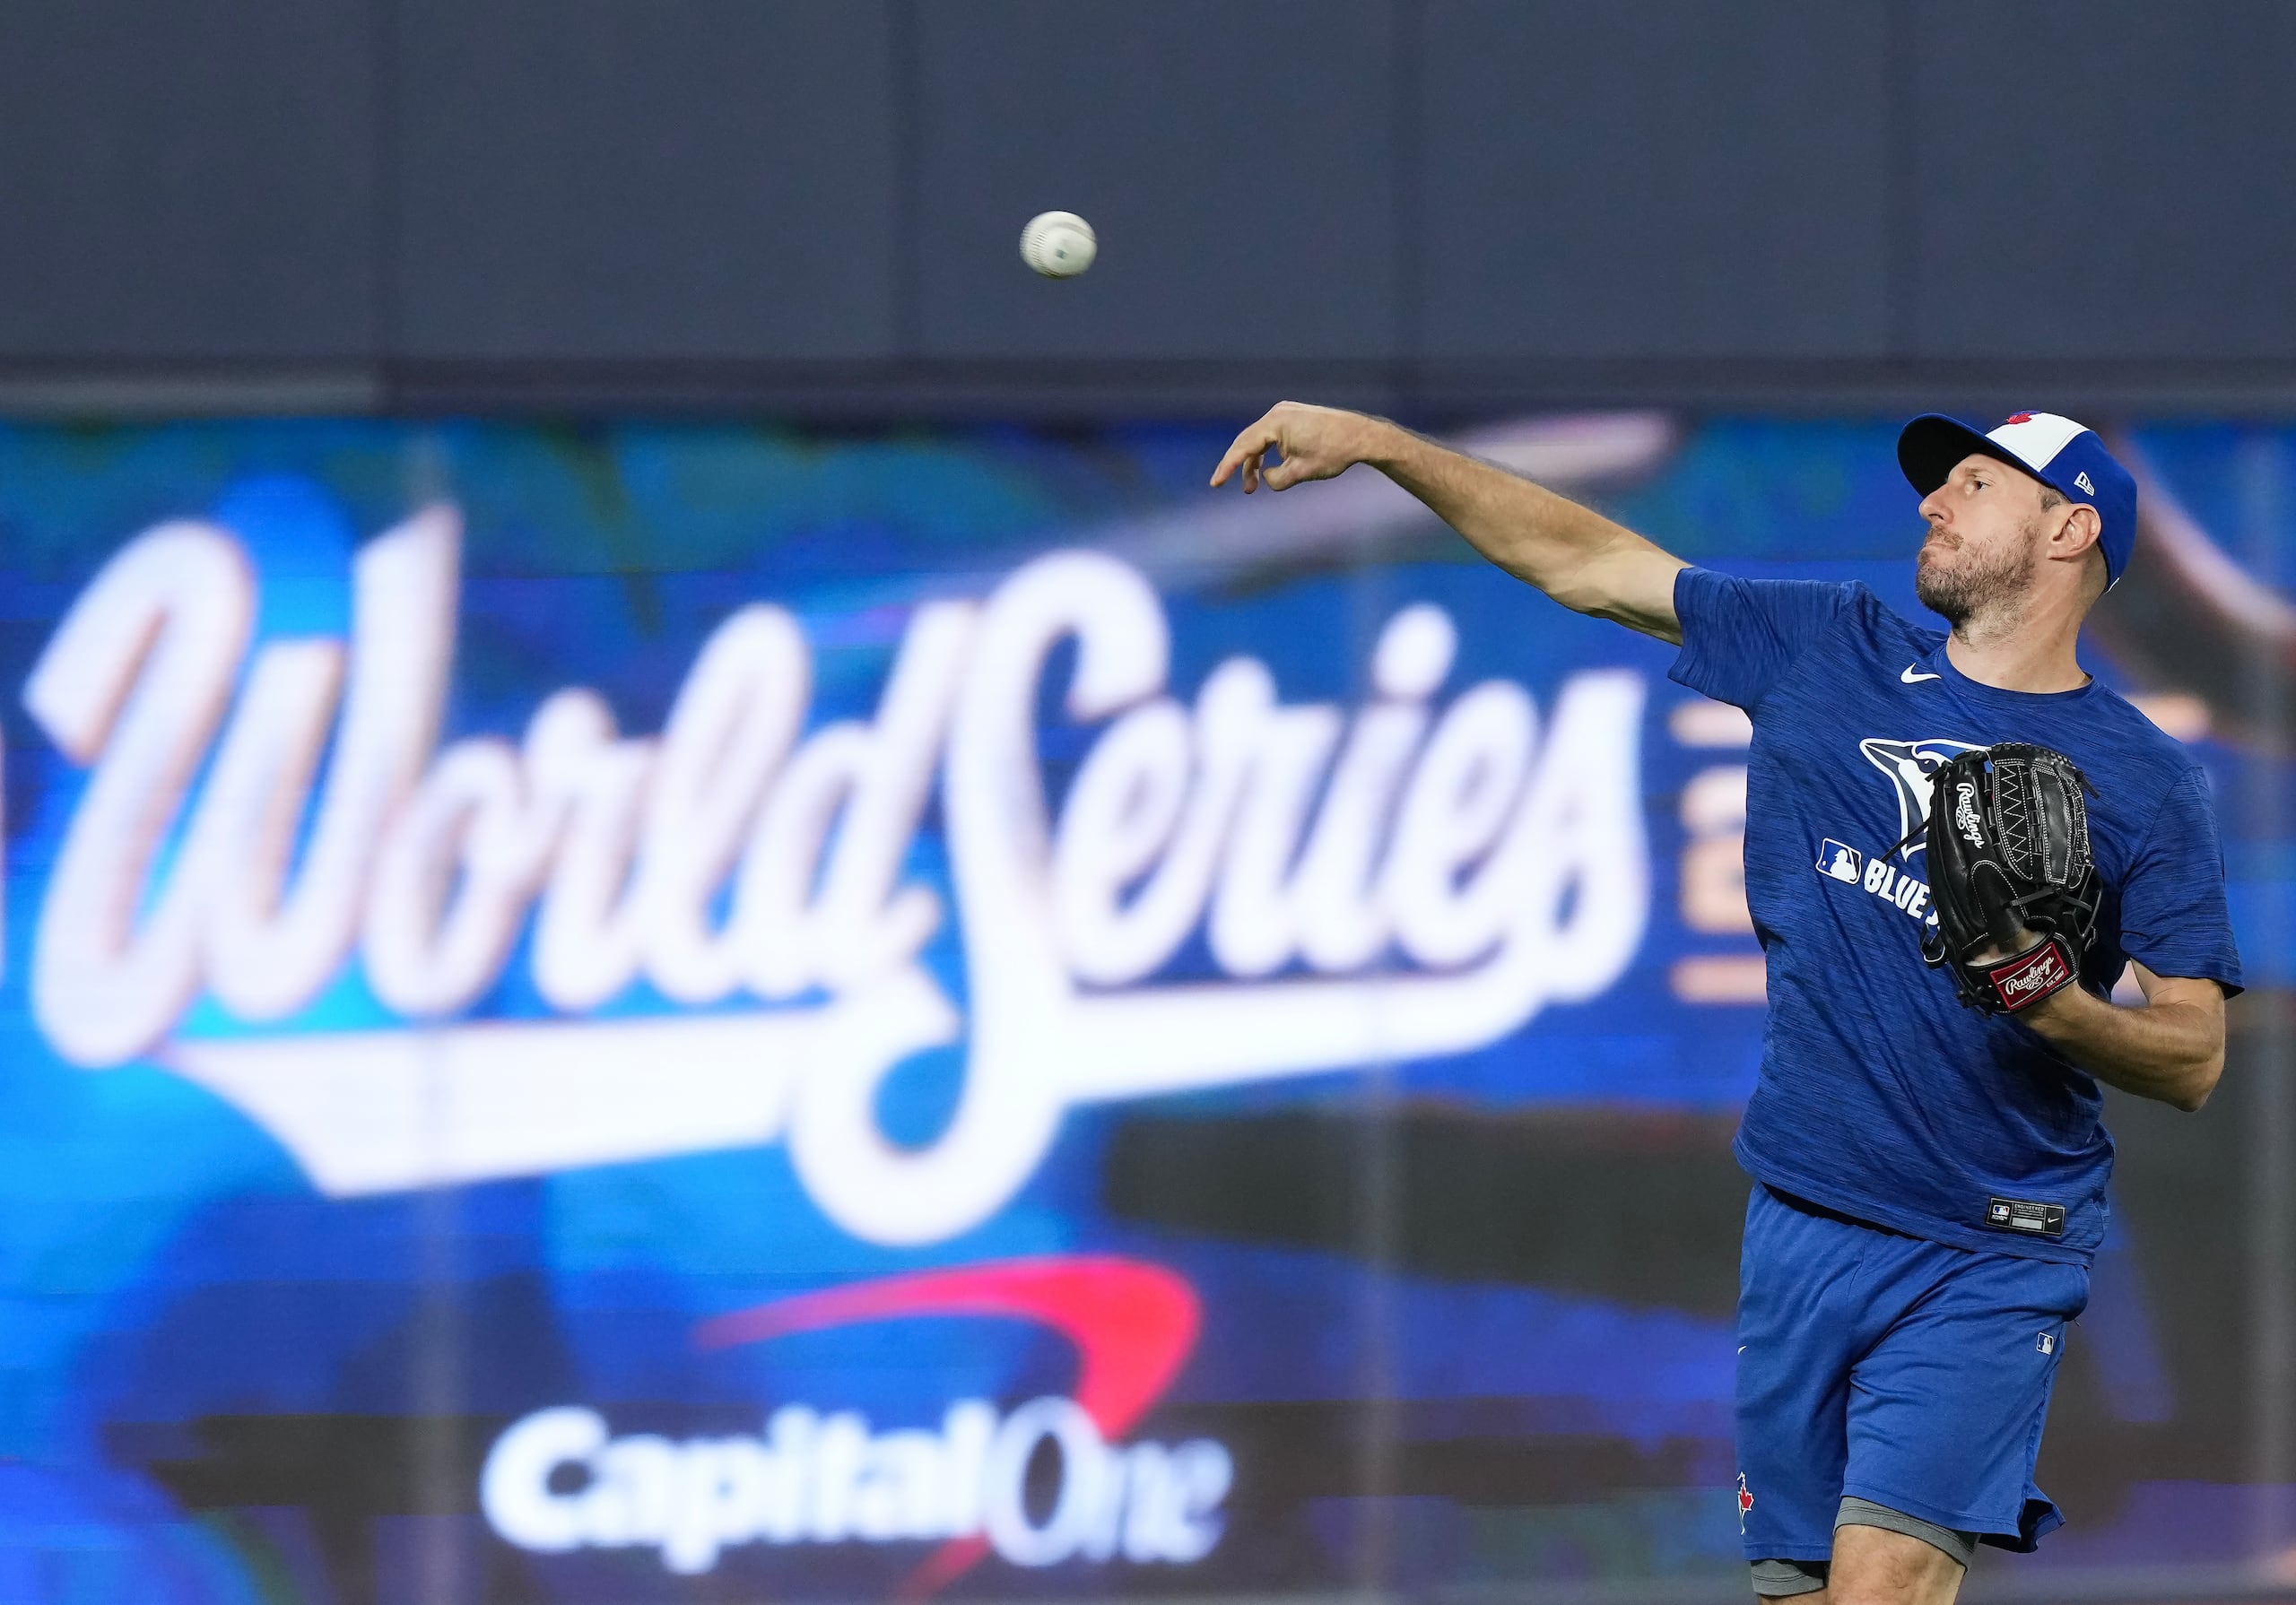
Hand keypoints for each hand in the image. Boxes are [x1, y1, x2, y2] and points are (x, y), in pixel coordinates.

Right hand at [1210, 402, 1388, 493]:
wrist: (1361, 436)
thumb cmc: (1334, 453)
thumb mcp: (1300, 473)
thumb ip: (1275, 479)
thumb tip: (1265, 477)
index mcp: (1275, 423)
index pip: (1243, 447)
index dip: (1227, 467)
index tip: (1215, 484)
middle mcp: (1277, 412)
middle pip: (1248, 442)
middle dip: (1241, 468)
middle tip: (1240, 490)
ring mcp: (1286, 412)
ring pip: (1260, 440)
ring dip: (1256, 462)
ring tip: (1255, 486)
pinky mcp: (1294, 416)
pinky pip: (1272, 436)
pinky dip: (1268, 453)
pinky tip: (1272, 469)